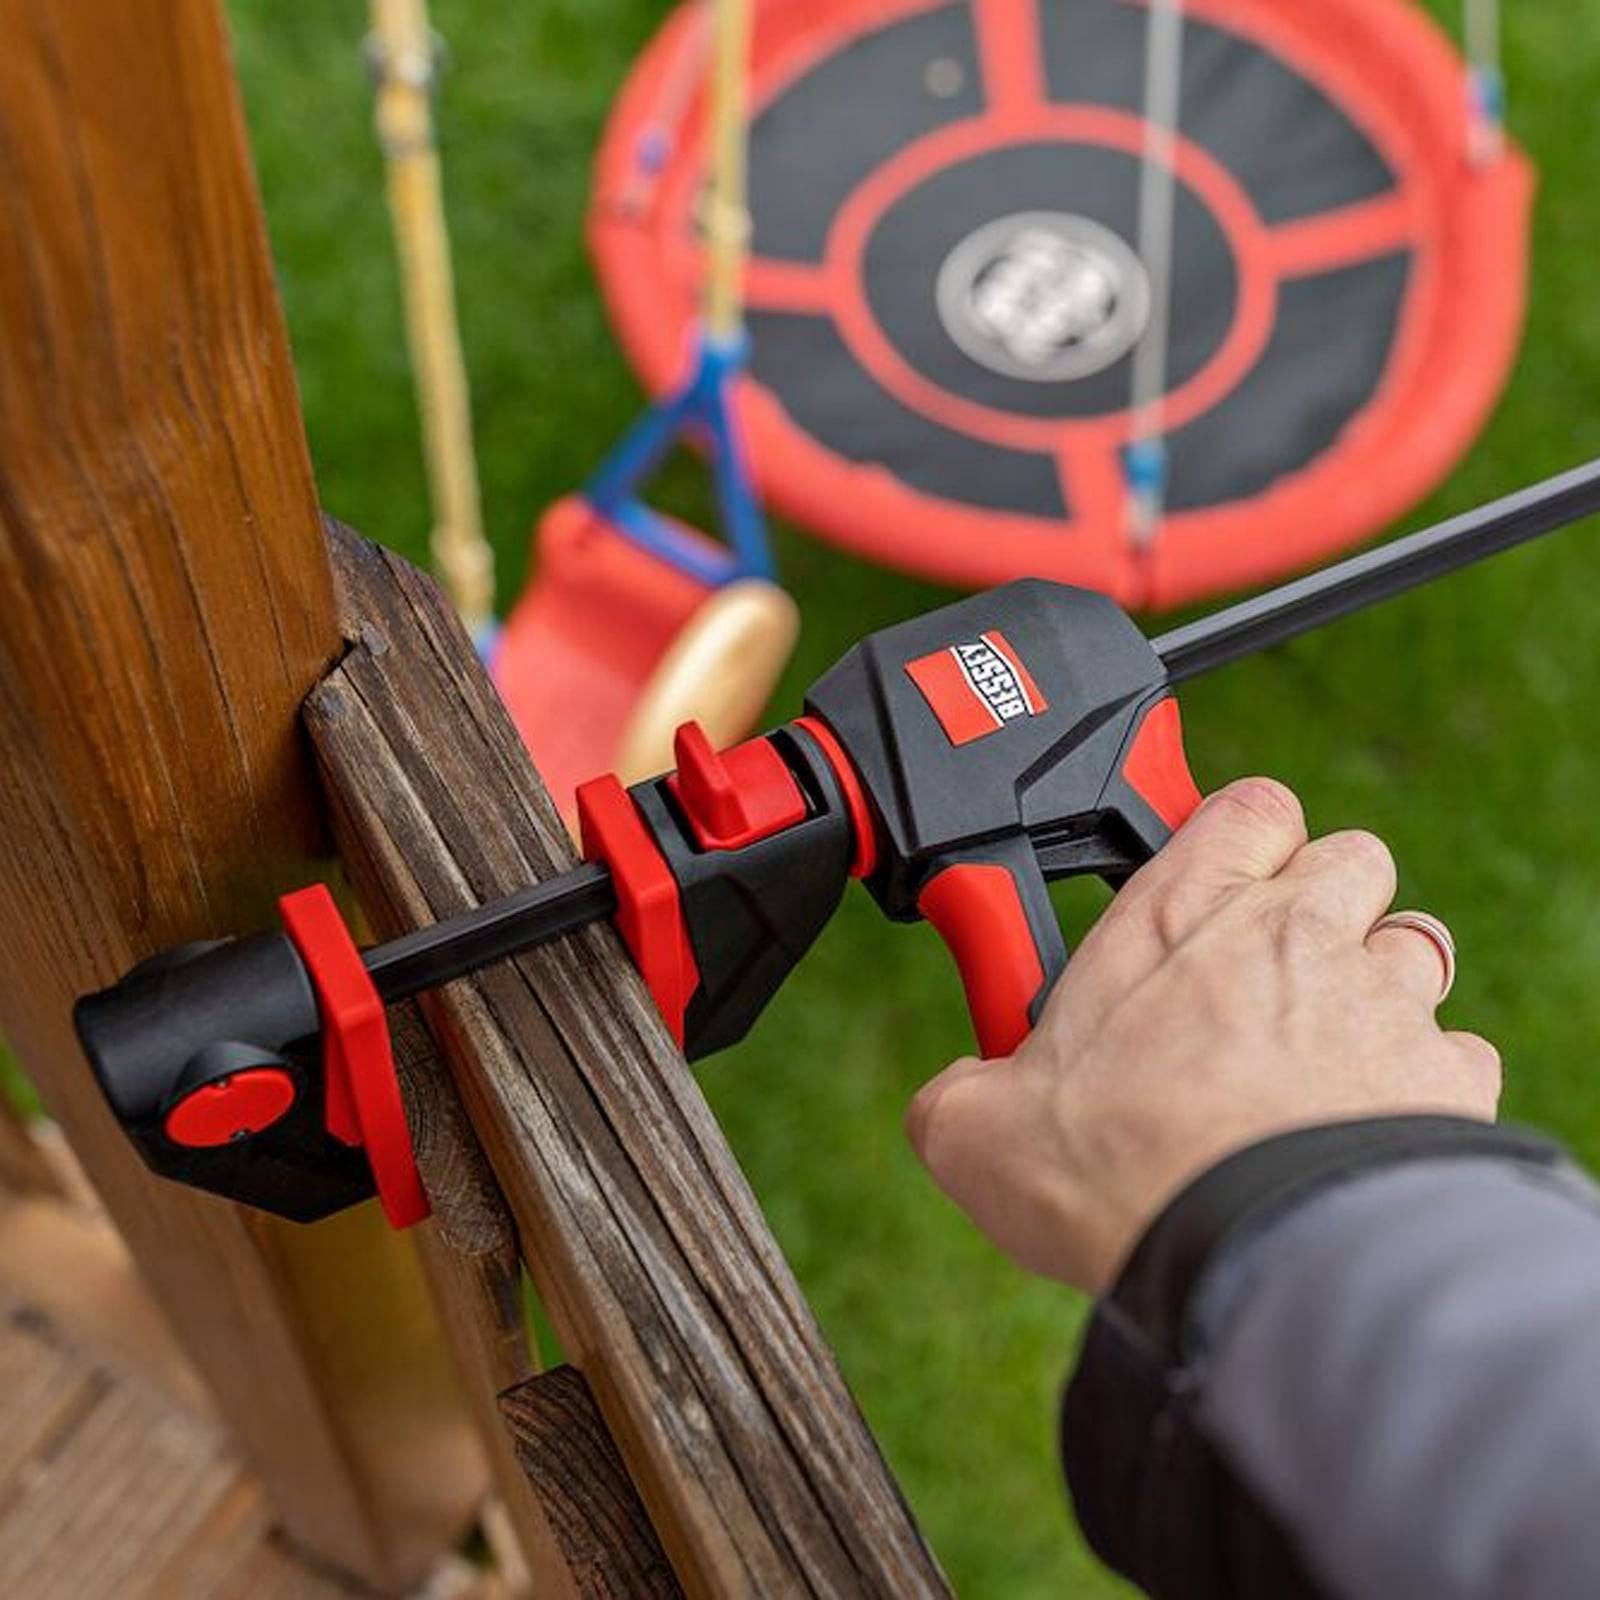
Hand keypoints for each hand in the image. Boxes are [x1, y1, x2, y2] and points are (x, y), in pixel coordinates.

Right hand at [905, 779, 1501, 1292]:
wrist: (1251, 1253)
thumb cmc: (1120, 1169)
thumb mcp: (977, 1127)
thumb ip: (960, 1091)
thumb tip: (950, 1101)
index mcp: (1179, 914)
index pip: (1244, 805)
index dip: (1236, 835)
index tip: (1205, 885)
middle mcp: (1291, 931)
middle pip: (1347, 856)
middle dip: (1319, 902)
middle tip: (1263, 975)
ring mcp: (1378, 998)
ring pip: (1412, 943)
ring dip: (1374, 982)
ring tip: (1317, 1053)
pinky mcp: (1443, 1077)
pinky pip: (1456, 1050)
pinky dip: (1422, 1077)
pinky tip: (1369, 1121)